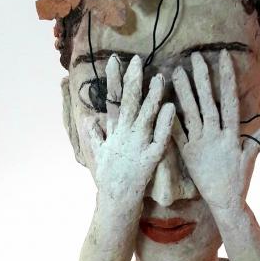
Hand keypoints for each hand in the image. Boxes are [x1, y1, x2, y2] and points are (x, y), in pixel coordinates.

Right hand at [82, 54, 175, 214]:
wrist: (116, 201)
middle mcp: (125, 134)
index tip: (114, 60)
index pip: (113, 99)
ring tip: (159, 78)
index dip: (113, 79)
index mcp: (115, 131)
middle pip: (129, 102)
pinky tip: (170, 108)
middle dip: (133, 79)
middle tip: (137, 59)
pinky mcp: (150, 158)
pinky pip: (160, 137)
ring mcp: (137, 145)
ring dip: (152, 95)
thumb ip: (96, 135)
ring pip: (146, 115)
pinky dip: (164, 122)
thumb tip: (89, 119)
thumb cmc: (109, 178)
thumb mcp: (99, 154)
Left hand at [171, 50, 259, 216]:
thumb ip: (256, 142)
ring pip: (191, 113)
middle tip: (195, 56)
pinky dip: (170, 119)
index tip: (223, 58)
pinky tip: (163, 103)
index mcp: (232, 134)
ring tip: (176, 71)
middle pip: (208, 102)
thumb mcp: (249, 159)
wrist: (225, 202)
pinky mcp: (188, 154)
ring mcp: (201, 144)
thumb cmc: (238, 181)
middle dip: (202, 78)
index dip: (227, 78)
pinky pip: (177, 134)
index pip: (230, 101)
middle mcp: (216, 136)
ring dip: (184, 92)